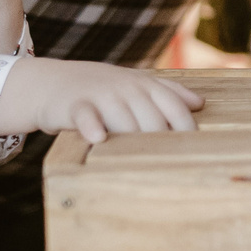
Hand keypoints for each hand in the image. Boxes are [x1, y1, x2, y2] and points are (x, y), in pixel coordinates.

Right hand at [0, 56, 202, 144]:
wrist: (51, 82)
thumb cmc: (101, 89)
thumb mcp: (135, 84)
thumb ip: (168, 92)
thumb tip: (199, 103)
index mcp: (145, 85)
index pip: (174, 106)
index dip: (186, 129)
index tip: (194, 153)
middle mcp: (126, 88)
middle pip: (152, 118)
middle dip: (161, 142)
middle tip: (168, 167)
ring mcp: (100, 94)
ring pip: (124, 118)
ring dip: (132, 137)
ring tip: (139, 161)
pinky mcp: (75, 103)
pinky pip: (87, 115)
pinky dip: (92, 125)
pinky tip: (99, 138)